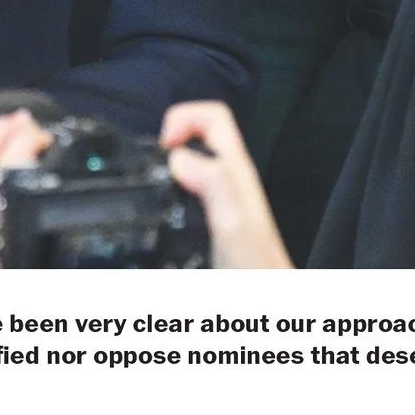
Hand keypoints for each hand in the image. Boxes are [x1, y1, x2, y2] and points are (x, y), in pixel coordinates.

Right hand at [160, 101, 290, 270]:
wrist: (264, 296)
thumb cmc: (255, 268)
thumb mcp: (232, 222)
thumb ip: (213, 183)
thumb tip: (181, 156)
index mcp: (236, 173)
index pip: (213, 117)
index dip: (182, 118)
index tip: (162, 146)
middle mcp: (230, 182)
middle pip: (200, 136)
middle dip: (169, 139)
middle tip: (150, 164)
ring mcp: (222, 201)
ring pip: (193, 163)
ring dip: (168, 164)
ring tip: (151, 180)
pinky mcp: (213, 220)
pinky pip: (189, 191)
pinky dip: (169, 190)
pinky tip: (161, 209)